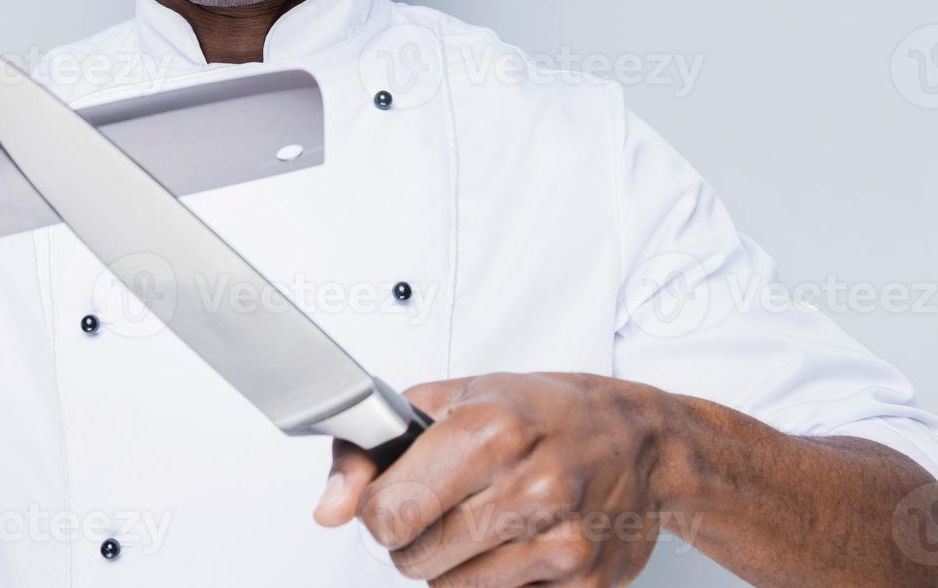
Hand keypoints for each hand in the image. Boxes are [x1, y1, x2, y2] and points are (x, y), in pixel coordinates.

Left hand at [314, 373, 669, 585]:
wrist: (640, 440)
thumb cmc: (542, 412)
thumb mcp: (449, 399)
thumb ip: (371, 447)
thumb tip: (328, 509)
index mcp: (492, 428)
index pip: (390, 510)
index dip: (377, 509)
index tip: (393, 496)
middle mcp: (532, 486)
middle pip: (415, 558)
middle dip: (411, 539)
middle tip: (440, 507)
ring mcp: (564, 541)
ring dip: (450, 564)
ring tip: (481, 521)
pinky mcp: (585, 584)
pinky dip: (494, 583)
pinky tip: (517, 544)